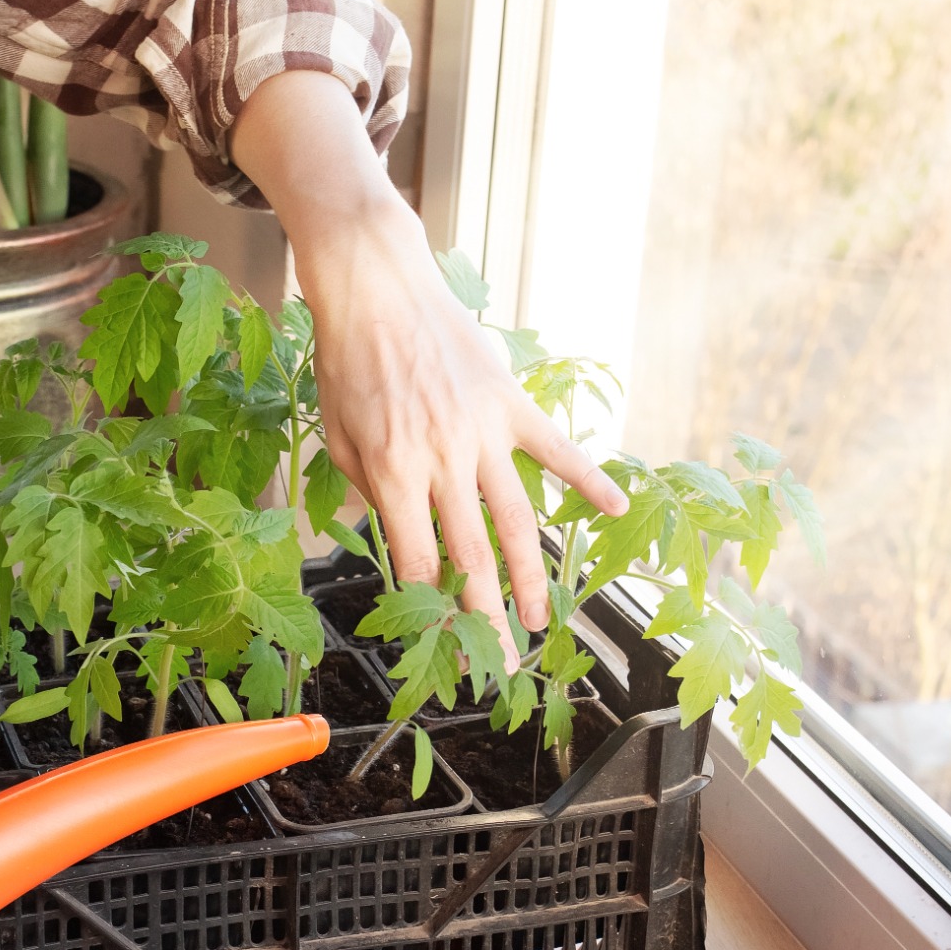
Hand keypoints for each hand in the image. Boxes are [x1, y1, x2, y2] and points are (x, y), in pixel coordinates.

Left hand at [227, 72, 626, 657]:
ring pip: (517, 520)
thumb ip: (362, 487)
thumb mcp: (338, 434)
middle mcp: (442, 460)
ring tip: (543, 619)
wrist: (377, 287)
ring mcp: (482, 434)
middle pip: (472, 557)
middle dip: (486, 618)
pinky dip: (588, 480)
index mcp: (392, 472)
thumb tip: (379, 533)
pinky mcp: (510, 404)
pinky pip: (556, 451)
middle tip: (501, 662)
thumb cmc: (347, 361)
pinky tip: (613, 512)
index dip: (430, 608)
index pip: (417, 560)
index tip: (441, 643)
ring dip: (534, 577)